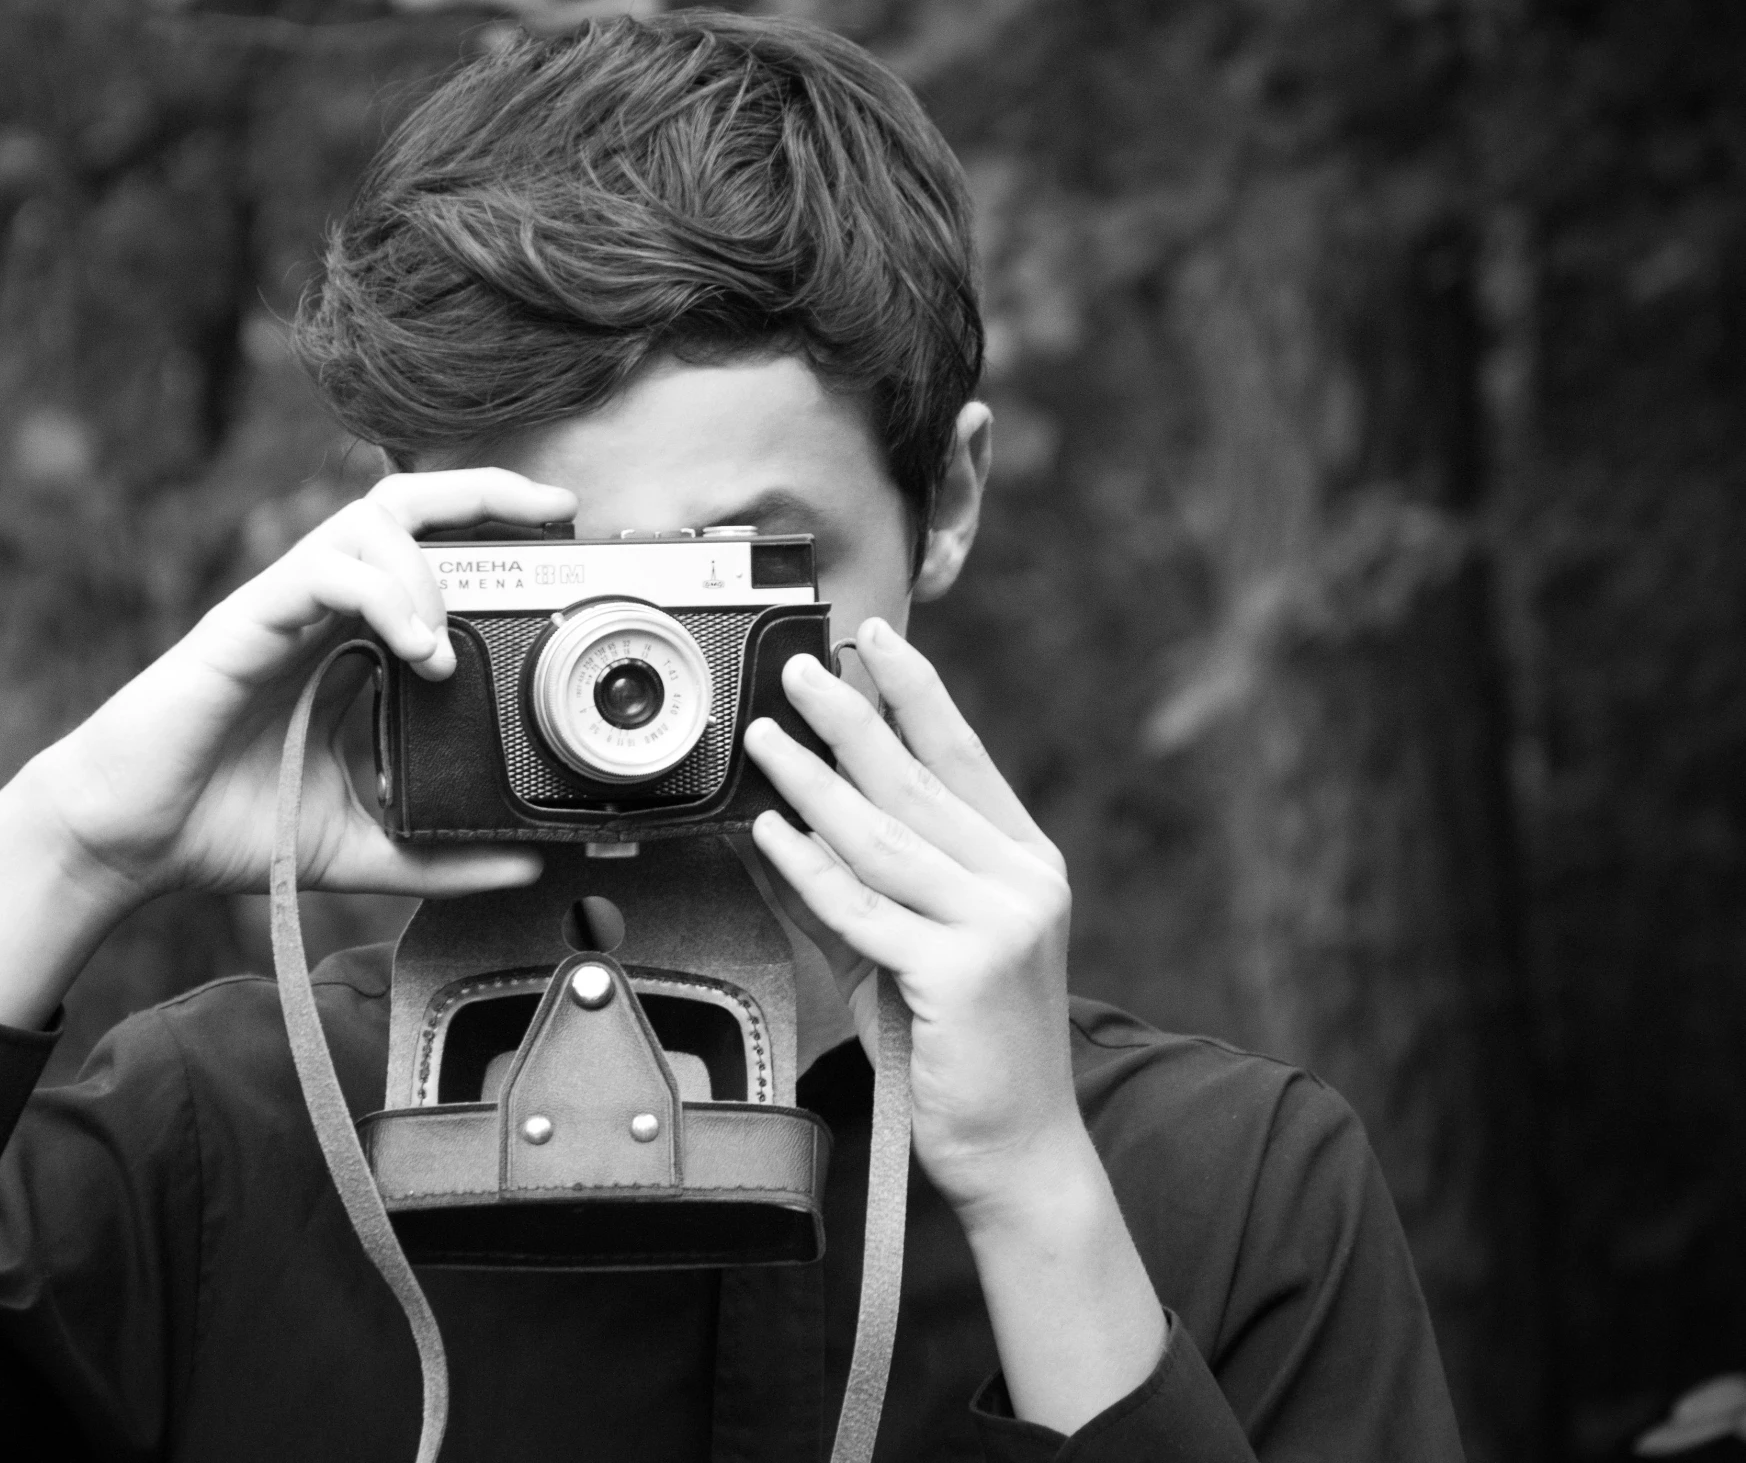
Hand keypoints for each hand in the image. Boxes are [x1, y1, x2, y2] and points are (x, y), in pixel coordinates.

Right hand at [0, 468, 569, 1025]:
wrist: (132, 841)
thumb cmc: (229, 825)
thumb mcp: (361, 845)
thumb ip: (442, 853)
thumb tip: (528, 865)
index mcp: (350, 638)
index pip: (429, 546)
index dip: (495, 524)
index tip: (564, 535)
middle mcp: (321, 605)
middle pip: (405, 499)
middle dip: (484, 491)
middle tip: (554, 513)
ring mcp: (282, 605)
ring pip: (366, 518)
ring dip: (429, 567)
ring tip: (448, 647)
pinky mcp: (246, 621)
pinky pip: (323, 570)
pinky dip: (385, 595)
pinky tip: (419, 652)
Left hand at [742, 616, 1077, 1217]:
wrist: (1018, 1151)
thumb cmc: (962, 1053)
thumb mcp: (912, 952)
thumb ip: (858, 886)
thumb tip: (781, 821)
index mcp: (1024, 865)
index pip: (963, 757)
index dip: (915, 693)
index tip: (872, 642)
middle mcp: (1022, 883)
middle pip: (918, 781)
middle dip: (850, 717)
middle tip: (799, 669)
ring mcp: (998, 924)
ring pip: (883, 834)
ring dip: (814, 778)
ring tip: (767, 737)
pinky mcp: (961, 970)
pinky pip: (863, 905)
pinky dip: (809, 865)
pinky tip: (772, 831)